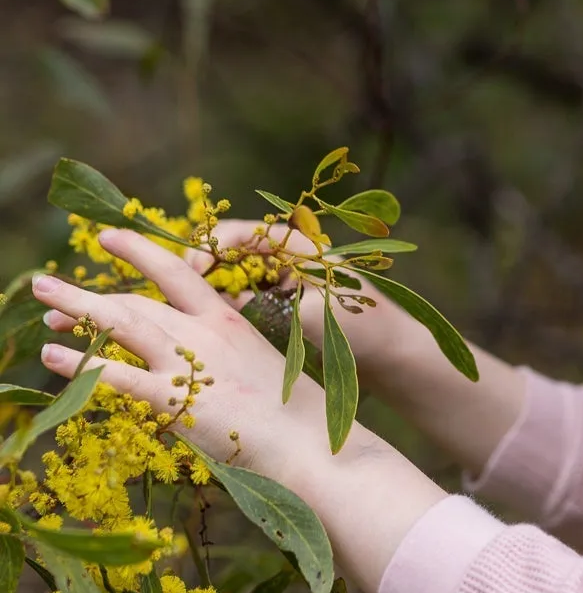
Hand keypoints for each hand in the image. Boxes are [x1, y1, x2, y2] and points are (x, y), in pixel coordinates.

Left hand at [34, 229, 341, 482]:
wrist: (310, 444)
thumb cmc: (294, 417)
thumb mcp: (257, 369)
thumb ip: (222, 359)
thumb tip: (194, 363)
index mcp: (226, 320)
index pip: (175, 272)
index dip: (139, 251)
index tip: (108, 238)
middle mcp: (203, 332)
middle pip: (135, 301)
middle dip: (87, 293)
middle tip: (46, 285)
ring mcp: (188, 363)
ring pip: (120, 324)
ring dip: (76, 310)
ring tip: (42, 304)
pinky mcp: (174, 399)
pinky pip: (116, 375)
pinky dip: (82, 365)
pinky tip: (54, 359)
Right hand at [197, 219, 527, 479]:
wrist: (399, 361)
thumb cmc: (370, 335)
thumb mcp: (323, 318)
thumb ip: (280, 305)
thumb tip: (236, 301)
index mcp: (306, 250)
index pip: (250, 231)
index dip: (216, 244)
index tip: (192, 268)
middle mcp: (294, 260)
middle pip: (235, 250)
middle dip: (203, 264)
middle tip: (173, 288)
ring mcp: (289, 283)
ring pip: (236, 276)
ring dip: (209, 288)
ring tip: (179, 311)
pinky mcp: (286, 310)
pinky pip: (246, 300)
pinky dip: (223, 309)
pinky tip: (204, 332)